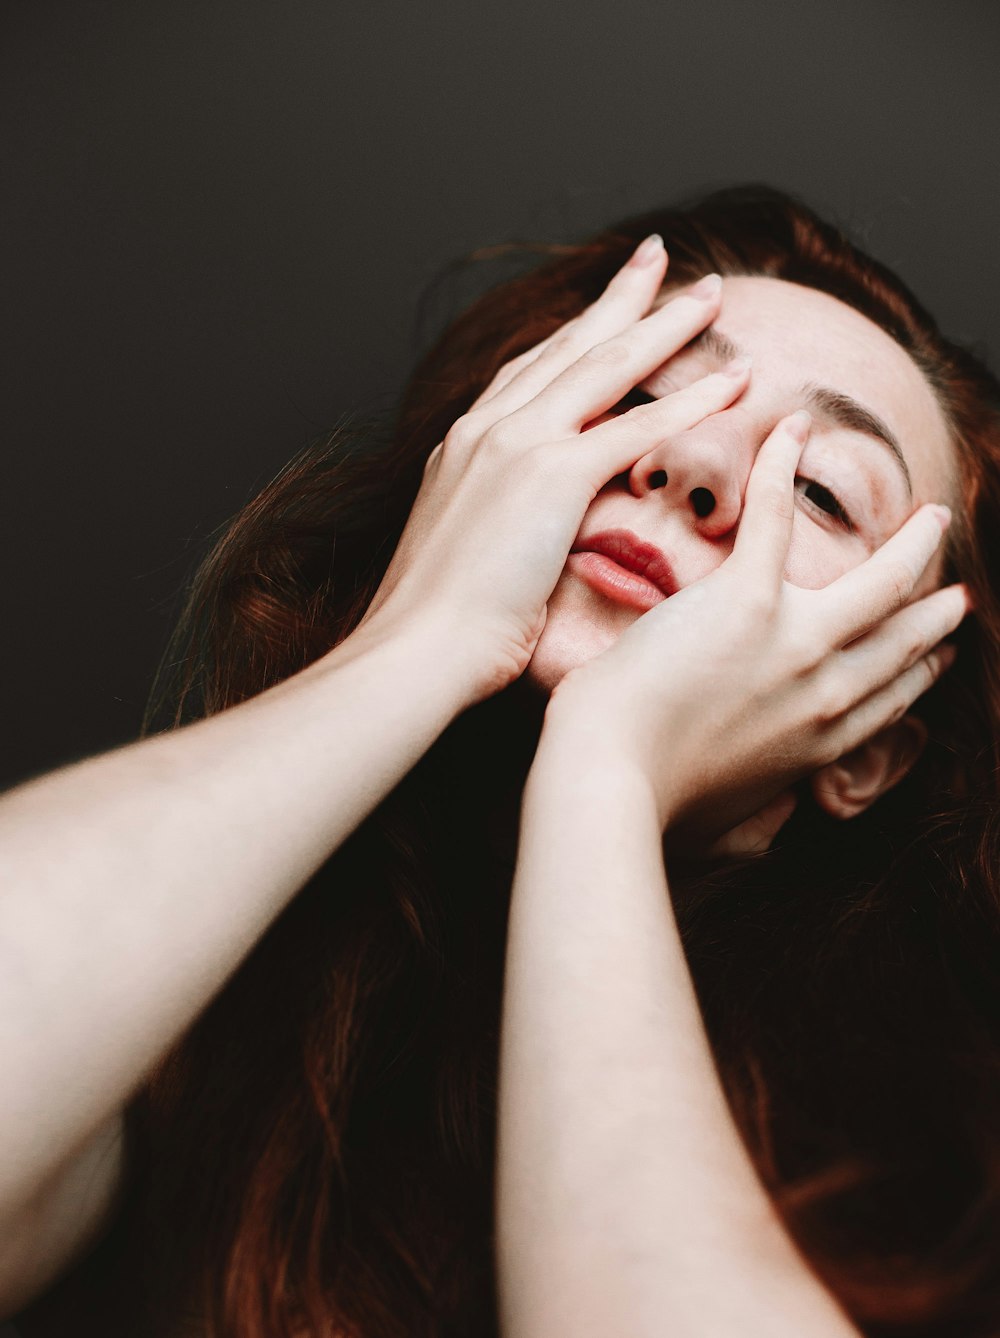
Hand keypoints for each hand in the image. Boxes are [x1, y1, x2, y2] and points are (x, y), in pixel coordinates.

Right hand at [356, 238, 752, 707]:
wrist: (413, 651)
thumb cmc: (435, 628)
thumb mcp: (461, 556)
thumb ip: (493, 526)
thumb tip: (517, 539)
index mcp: (465, 445)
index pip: (529, 370)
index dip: (572, 332)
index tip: (604, 306)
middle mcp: (488, 429)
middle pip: (567, 345)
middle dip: (620, 298)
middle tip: (660, 258)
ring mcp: (516, 445)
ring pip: (604, 366)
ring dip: (663, 325)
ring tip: (711, 298)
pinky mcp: (549, 477)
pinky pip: (634, 426)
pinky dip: (688, 401)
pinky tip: (734, 382)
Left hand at [541, 412, 968, 841]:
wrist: (611, 778)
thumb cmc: (651, 805)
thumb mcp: (727, 826)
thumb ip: (757, 820)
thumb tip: (762, 842)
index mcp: (818, 743)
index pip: (890, 701)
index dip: (920, 673)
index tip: (937, 656)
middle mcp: (824, 692)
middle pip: (902, 643)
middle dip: (935, 615)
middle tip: (956, 592)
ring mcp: (793, 642)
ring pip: (879, 583)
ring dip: (913, 546)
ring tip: (931, 517)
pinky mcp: (743, 601)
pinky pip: (772, 517)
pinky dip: (781, 467)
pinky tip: (795, 429)